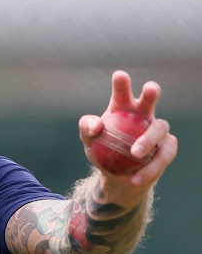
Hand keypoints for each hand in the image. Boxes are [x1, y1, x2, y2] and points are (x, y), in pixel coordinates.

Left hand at [78, 70, 176, 186]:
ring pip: (159, 128)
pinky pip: (164, 154)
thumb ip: (87, 128)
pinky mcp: (167, 147)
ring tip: (134, 154)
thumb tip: (96, 125)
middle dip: (151, 92)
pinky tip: (137, 177)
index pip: (122, 92)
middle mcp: (143, 114)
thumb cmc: (102, 152)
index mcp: (122, 108)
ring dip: (148, 140)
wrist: (118, 177)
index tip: (119, 75)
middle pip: (150, 99)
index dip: (122, 83)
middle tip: (150, 90)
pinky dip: (151, 166)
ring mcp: (157, 130)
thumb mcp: (88, 141)